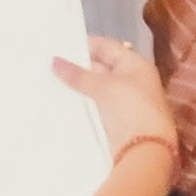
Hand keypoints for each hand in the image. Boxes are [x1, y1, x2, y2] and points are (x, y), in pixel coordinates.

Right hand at [53, 36, 175, 168]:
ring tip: (48, 80)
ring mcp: (125, 102)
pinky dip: (82, 103)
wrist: (146, 151)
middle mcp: (133, 80)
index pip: (108, 47)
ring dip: (78, 87)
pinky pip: (96, 106)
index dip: (86, 44)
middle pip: (102, 67)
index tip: (59, 44)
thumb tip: (54, 61)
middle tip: (48, 63)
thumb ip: (79, 75)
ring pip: (97, 88)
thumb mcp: (104, 87)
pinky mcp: (116, 121)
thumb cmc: (131, 109)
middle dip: (79, 66)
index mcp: (136, 65)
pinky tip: (61, 102)